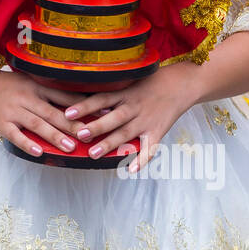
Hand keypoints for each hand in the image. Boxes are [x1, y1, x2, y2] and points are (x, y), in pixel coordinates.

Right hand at [0, 66, 90, 155]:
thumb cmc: (7, 85)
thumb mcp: (29, 81)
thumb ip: (49, 91)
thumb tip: (78, 101)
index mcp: (36, 86)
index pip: (64, 96)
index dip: (84, 105)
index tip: (103, 111)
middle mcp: (26, 97)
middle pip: (53, 112)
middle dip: (72, 124)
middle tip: (90, 135)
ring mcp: (13, 110)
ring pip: (37, 124)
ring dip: (54, 136)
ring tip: (70, 147)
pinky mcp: (0, 123)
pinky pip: (15, 135)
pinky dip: (27, 143)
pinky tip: (38, 152)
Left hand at [63, 63, 201, 170]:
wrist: (181, 84)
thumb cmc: (149, 82)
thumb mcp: (129, 79)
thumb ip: (109, 89)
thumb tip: (79, 91)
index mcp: (124, 93)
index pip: (101, 99)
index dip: (84, 106)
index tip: (67, 114)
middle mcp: (134, 107)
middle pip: (114, 118)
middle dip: (97, 127)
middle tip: (81, 135)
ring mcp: (146, 120)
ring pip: (126, 134)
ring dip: (110, 145)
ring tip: (93, 154)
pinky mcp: (158, 131)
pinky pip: (150, 148)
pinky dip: (142, 160)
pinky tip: (130, 170)